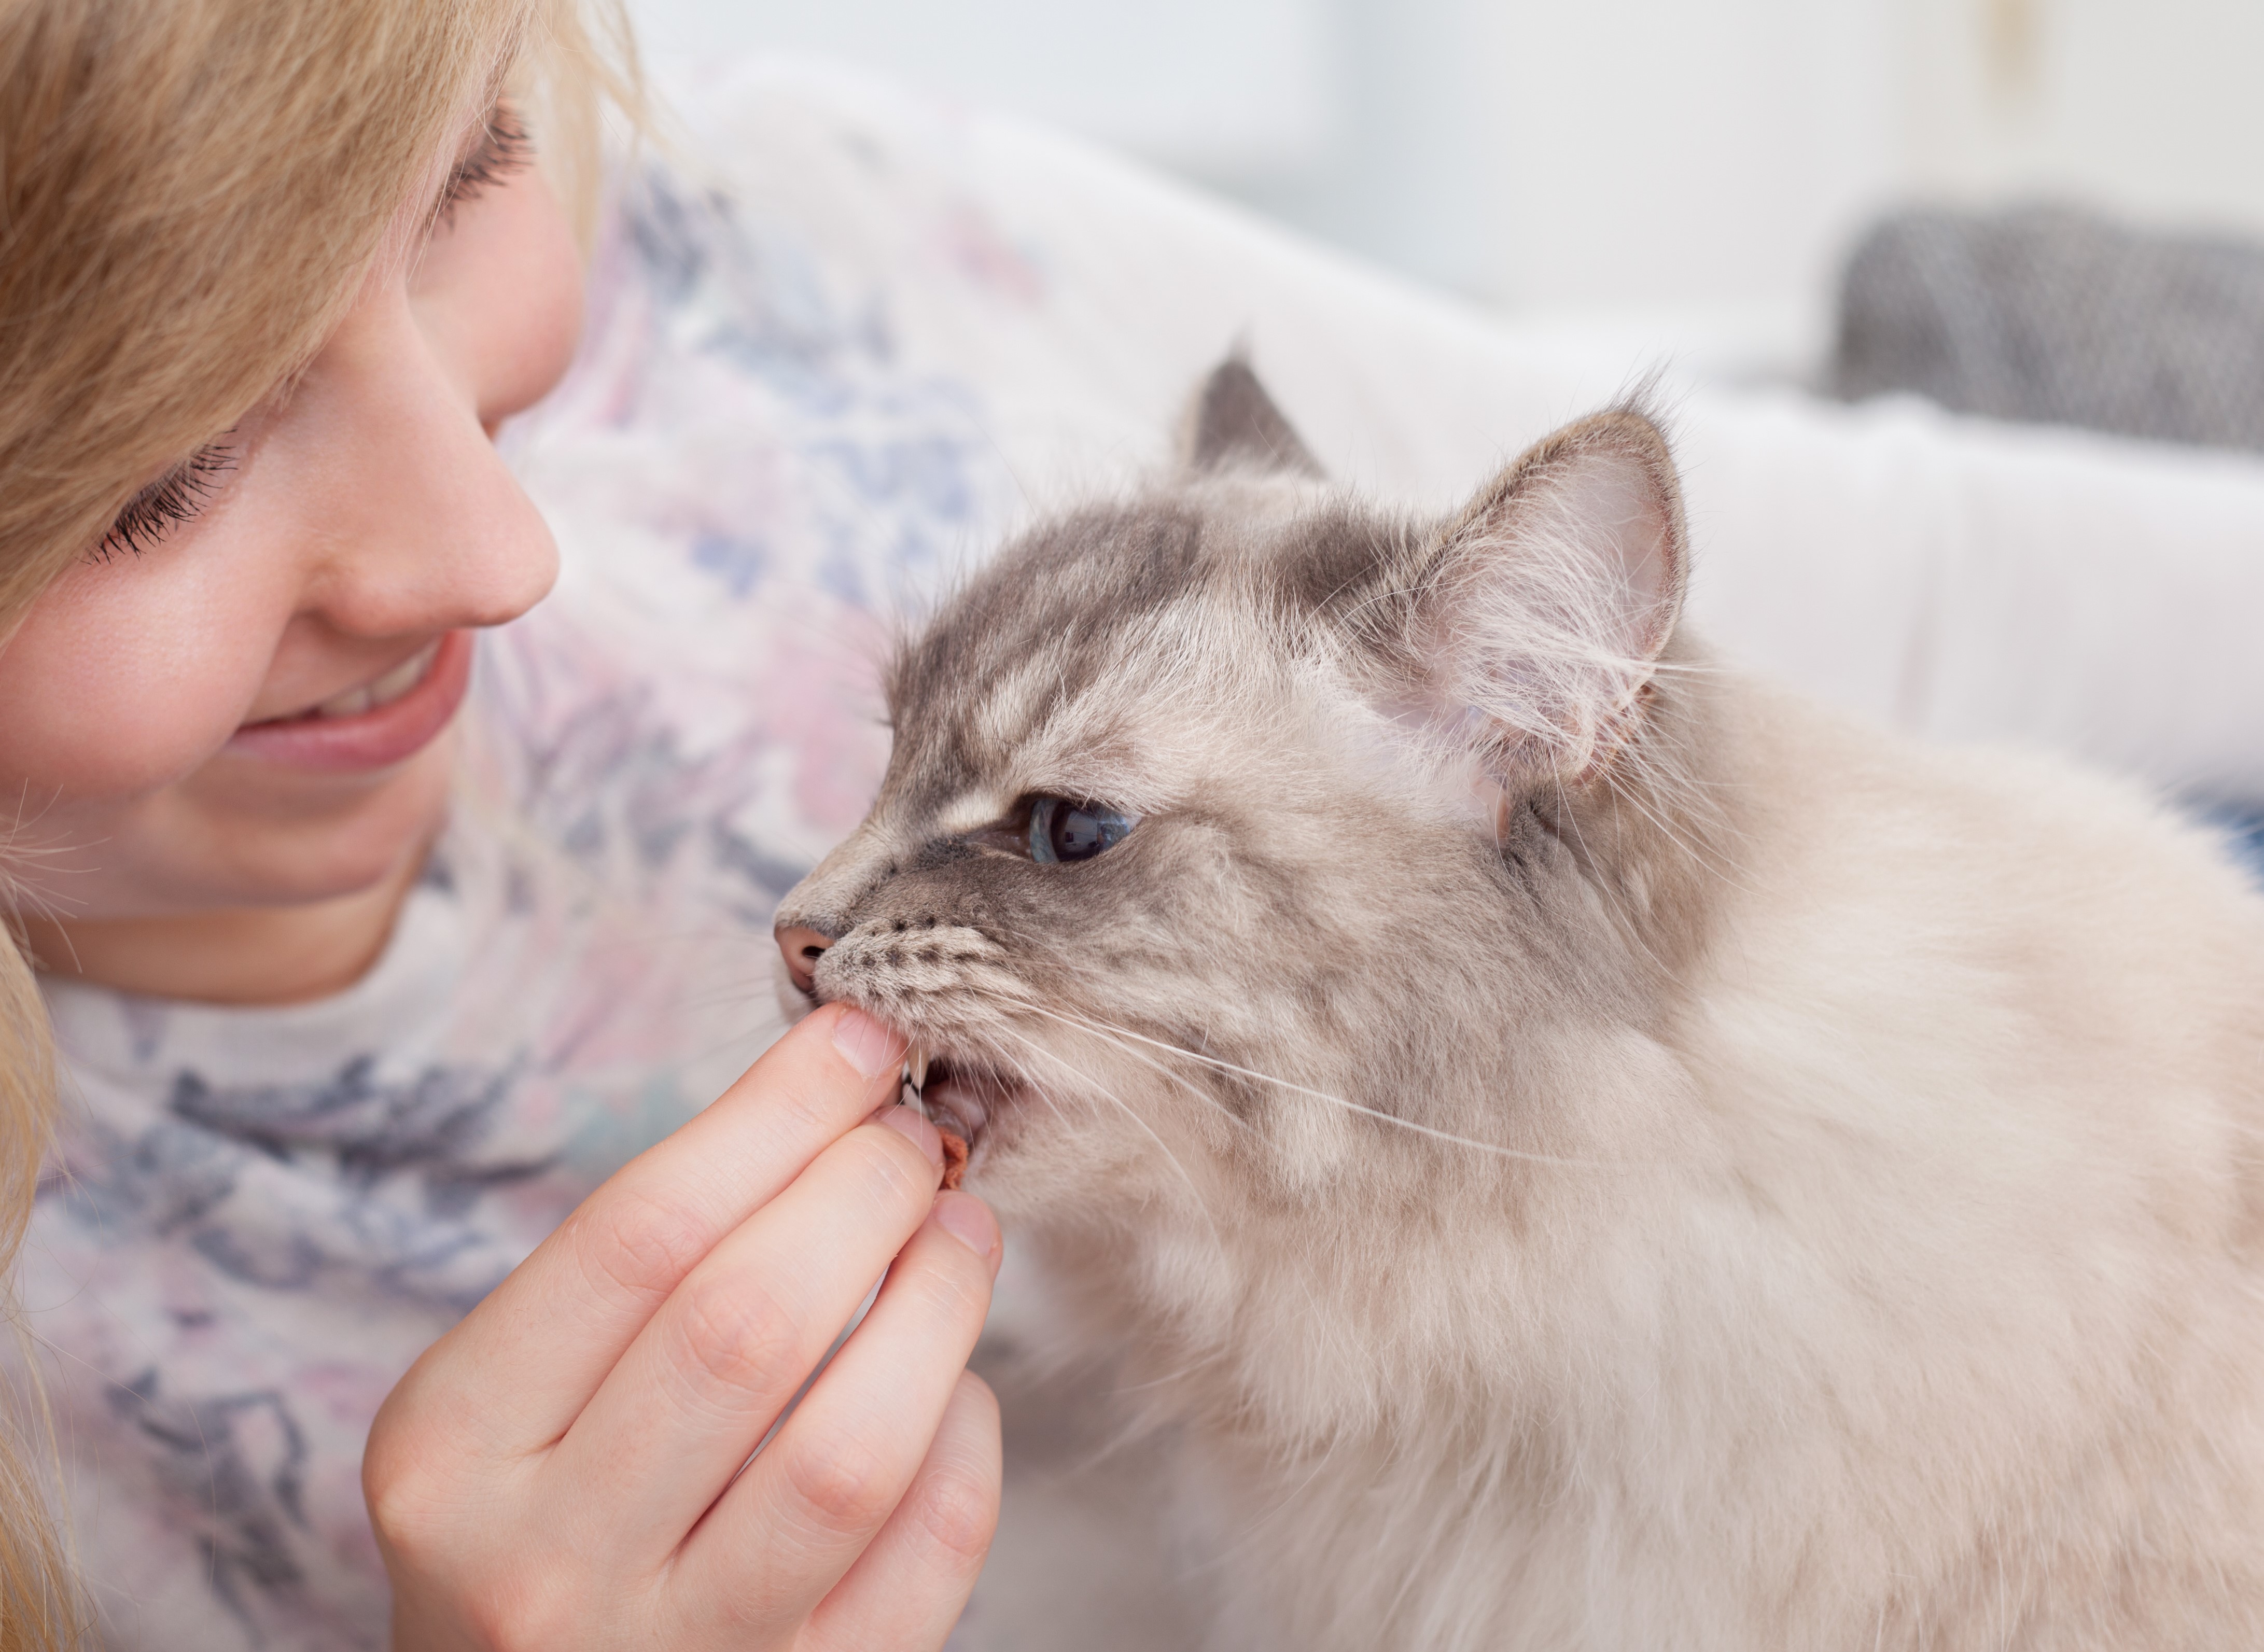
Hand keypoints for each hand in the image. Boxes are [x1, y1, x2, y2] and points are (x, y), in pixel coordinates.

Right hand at [364, 1004, 1003, 1649]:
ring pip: (849, 1452)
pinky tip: (954, 1385)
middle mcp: (543, 1561)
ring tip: (960, 1228)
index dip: (771, 1117)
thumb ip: (639, 1272)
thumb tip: (831, 1100)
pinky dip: (963, 1443)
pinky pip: (922, 1558)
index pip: (636, 1237)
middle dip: (861, 1193)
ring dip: (936, 1306)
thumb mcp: (512, 1398)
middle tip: (915, 1135)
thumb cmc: (534, 1524)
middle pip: (745, 1328)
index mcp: (452, 1448)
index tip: (858, 1044)